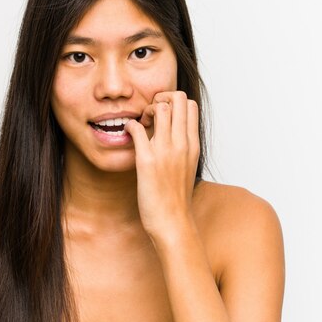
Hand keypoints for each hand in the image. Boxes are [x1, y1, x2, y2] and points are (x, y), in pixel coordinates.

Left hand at [124, 91, 199, 238]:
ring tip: (141, 125)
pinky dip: (130, 126)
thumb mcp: (187, 166)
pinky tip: (128, 135)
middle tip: (149, 116)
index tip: (161, 116)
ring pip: (160, 107)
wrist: (173, 223)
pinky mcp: (147, 161)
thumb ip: (182, 147)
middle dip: (160, 98)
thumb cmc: (176, 198)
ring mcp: (166, 151)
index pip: (190, 104)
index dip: (172, 102)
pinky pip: (137, 128)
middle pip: (177, 98)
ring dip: (145, 110)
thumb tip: (173, 133)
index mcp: (192, 144)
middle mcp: (182, 144)